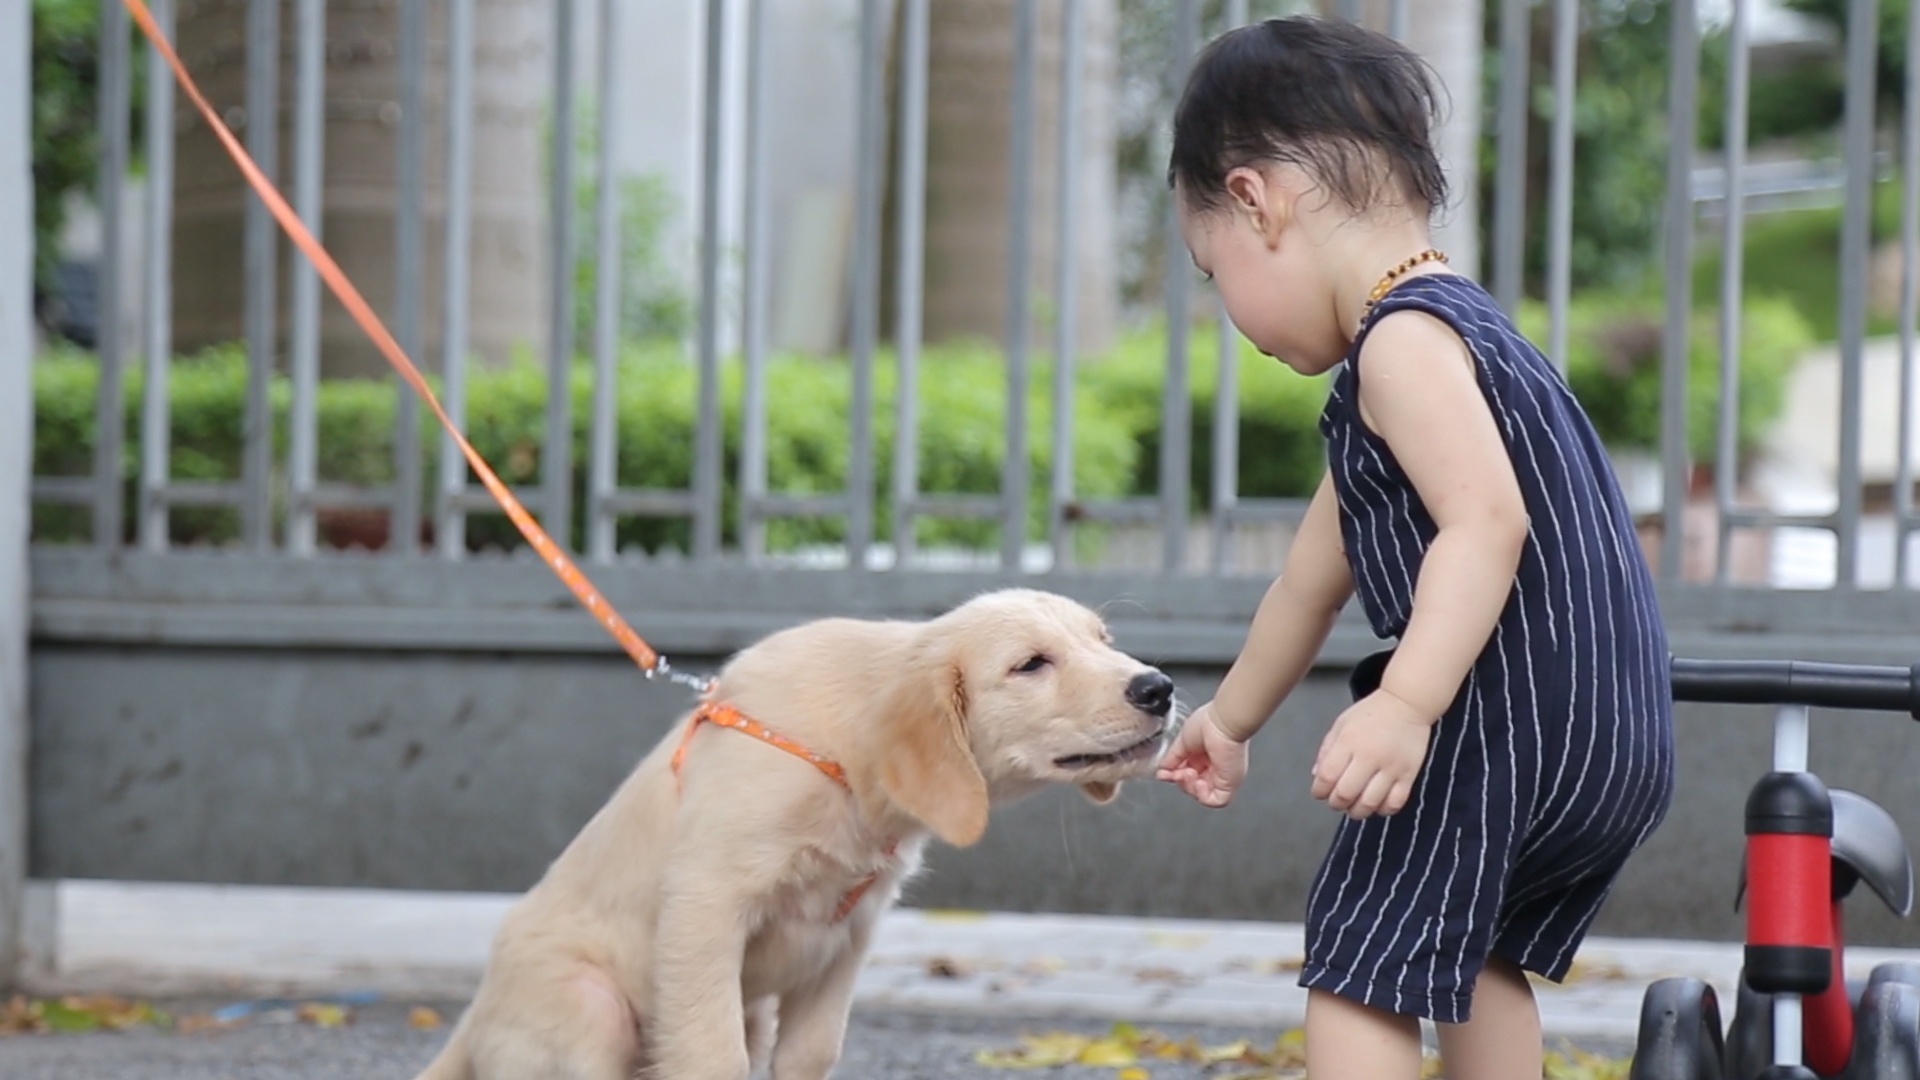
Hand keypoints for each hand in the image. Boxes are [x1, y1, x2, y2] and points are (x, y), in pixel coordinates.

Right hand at [1155, 702, 1249, 807]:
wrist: (1222, 722)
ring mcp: (1223, 776)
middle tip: (1177, 772)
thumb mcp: (1182, 742)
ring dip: (1190, 787)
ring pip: (1203, 795)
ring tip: (1188, 773)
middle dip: (1181, 781)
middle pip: (1193, 786)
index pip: (1187, 774)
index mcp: (1205, 756)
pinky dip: (1202, 795)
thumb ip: (1171, 758)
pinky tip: (1199, 781)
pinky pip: (1216, 800)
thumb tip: (1162, 770)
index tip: (1164, 773)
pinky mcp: (1229, 783)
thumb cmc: (1209, 723)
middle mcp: (1215, 767)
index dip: (1175, 776)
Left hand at [1311, 690, 1433, 819]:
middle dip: (1336, 803)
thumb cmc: (1371, 714)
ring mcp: (1391, 767)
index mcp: (1349, 741)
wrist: (1407, 704)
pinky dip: (1383, 810)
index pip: (1327, 776)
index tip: (1320, 793)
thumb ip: (1327, 750)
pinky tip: (1376, 805)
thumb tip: (1316, 777)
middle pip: (1346, 793)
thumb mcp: (1341, 724)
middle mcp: (1369, 756)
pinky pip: (1395, 803)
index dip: (1319, 791)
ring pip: (1370, 803)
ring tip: (1353, 807)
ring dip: (1357, 812)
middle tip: (1336, 801)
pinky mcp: (1409, 774)